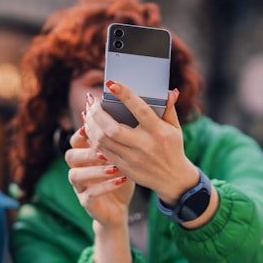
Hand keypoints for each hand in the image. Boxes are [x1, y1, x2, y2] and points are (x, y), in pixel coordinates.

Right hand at [65, 111, 134, 228]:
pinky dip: (105, 187)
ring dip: (94, 170)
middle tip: (105, 149)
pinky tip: (121, 180)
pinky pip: (90, 195)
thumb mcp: (122, 156)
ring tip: (113, 166)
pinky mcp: (87, 202)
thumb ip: (121, 139)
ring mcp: (80, 187)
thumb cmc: (120, 176)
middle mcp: (78, 169)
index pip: (76, 139)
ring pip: (75, 175)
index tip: (96, 125)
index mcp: (85, 155)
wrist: (119, 207)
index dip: (82, 131)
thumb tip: (133, 111)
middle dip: (86, 151)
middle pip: (70, 155)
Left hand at [83, 81, 197, 205]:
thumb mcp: (175, 128)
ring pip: (103, 140)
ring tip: (88, 112)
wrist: (173, 179)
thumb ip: (169, 109)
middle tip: (92, 101)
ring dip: (91, 124)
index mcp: (158, 131)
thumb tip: (170, 91)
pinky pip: (102, 151)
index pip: (140, 110)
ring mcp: (132, 158)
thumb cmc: (172, 148)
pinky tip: (90, 127)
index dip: (125, 96)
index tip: (112, 84)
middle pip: (112, 128)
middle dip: (97, 113)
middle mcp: (144, 145)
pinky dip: (93, 137)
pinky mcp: (124, 167)